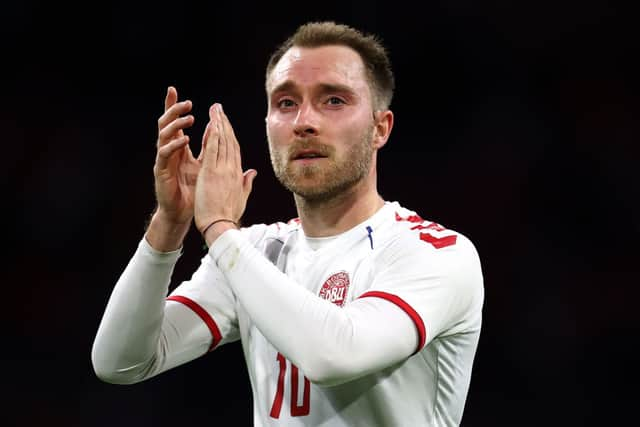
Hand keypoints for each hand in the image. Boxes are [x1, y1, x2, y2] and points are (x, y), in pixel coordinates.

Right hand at [153, 86, 199, 225]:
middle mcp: (169, 150)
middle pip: (165, 123)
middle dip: (173, 110)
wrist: (182, 213)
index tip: (173, 89)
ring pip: (163, 135)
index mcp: (178, 148)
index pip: (174, 122)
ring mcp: (163, 160)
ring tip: (189, 119)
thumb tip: (218, 129)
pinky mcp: (161, 171)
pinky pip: (164, 154)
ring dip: (177, 125)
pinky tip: (185, 140)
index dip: (172, 106)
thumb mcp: (204, 165)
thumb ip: (209, 147)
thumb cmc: (193, 191)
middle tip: (186, 103)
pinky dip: (174, 145)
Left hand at [195, 103, 256, 242]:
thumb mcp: (241, 197)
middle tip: (219, 108)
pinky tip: (210, 122)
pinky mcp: (211, 172)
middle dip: (224, 122)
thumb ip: (247, 183)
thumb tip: (252, 172)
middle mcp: (232, 168)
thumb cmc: (228, 216)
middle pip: (229, 140)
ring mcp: (222, 169)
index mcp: (238, 174)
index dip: (230, 133)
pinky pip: (213, 148)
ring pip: (222, 140)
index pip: (234, 149)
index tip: (226, 122)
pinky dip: (212, 134)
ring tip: (214, 109)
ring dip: (218, 122)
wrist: (220, 226)